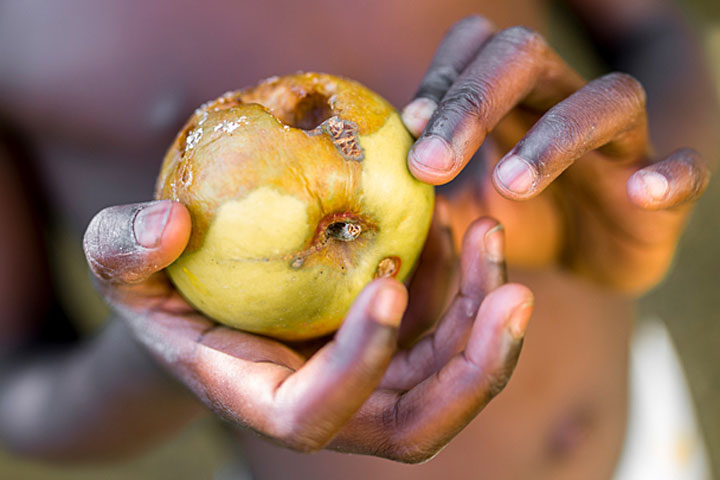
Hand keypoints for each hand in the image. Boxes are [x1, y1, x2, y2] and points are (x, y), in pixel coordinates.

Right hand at [83, 199, 532, 461]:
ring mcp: (371, 385)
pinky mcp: (396, 353)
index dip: (358, 364)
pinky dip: (472, 293)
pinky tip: (470, 234)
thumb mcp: (120, 265)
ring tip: (494, 237)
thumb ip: (121, 249)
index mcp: (262, 399)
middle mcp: (329, 409)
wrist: (208, 298)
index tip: (386, 285)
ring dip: (489, 325)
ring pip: (449, 384)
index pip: (317, 415)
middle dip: (472, 374)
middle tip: (514, 293)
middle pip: (415, 426)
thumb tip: (166, 225)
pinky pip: (450, 337)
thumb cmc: (163, 287)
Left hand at [402, 16, 709, 292]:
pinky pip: (687, 166)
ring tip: (509, 180)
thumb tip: (366, 197)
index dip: (444, 77)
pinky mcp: (664, 190)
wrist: (589, 257)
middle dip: (474, 103)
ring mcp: (621, 144)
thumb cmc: (520, 220)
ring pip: (605, 100)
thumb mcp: (464, 209)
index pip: (477, 50)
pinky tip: (643, 191)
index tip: (410, 127)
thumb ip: (425, 197)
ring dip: (555, 136)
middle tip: (433, 161)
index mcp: (512, 103)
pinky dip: (670, 174)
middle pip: (527, 58)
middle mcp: (564, 106)